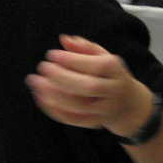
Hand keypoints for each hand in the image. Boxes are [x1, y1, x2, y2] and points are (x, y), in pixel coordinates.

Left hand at [26, 34, 151, 135]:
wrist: (127, 105)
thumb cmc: (109, 74)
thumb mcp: (103, 57)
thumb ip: (84, 47)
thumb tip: (64, 39)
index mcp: (116, 71)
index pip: (96, 66)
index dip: (72, 60)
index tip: (51, 54)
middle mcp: (112, 92)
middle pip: (88, 87)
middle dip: (62, 78)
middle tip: (42, 67)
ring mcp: (104, 110)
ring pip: (77, 106)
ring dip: (52, 94)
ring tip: (35, 81)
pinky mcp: (93, 123)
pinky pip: (72, 119)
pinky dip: (54, 109)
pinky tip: (40, 96)